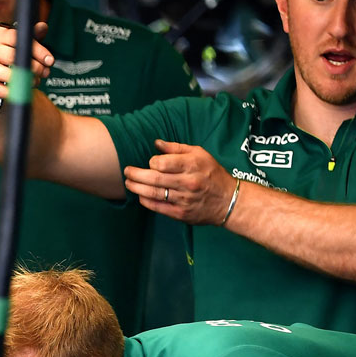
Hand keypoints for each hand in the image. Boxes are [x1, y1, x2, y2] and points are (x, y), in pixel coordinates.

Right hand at [0, 22, 53, 105]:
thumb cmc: (0, 53)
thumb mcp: (13, 41)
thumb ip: (29, 35)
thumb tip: (43, 27)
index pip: (20, 40)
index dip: (37, 50)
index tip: (50, 60)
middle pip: (16, 58)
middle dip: (36, 67)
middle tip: (44, 72)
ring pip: (12, 75)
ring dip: (29, 81)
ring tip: (35, 81)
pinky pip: (4, 90)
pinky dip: (17, 91)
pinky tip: (22, 89)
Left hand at [122, 139, 236, 224]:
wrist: (229, 200)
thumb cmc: (212, 173)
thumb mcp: (200, 154)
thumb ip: (177, 148)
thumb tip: (156, 143)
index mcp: (192, 165)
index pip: (163, 163)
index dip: (152, 162)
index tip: (151, 162)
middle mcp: (188, 182)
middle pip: (154, 178)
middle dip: (136, 175)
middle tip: (126, 171)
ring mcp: (184, 199)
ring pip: (153, 193)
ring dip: (136, 188)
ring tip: (128, 183)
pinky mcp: (181, 213)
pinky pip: (158, 207)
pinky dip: (146, 201)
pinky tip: (140, 196)